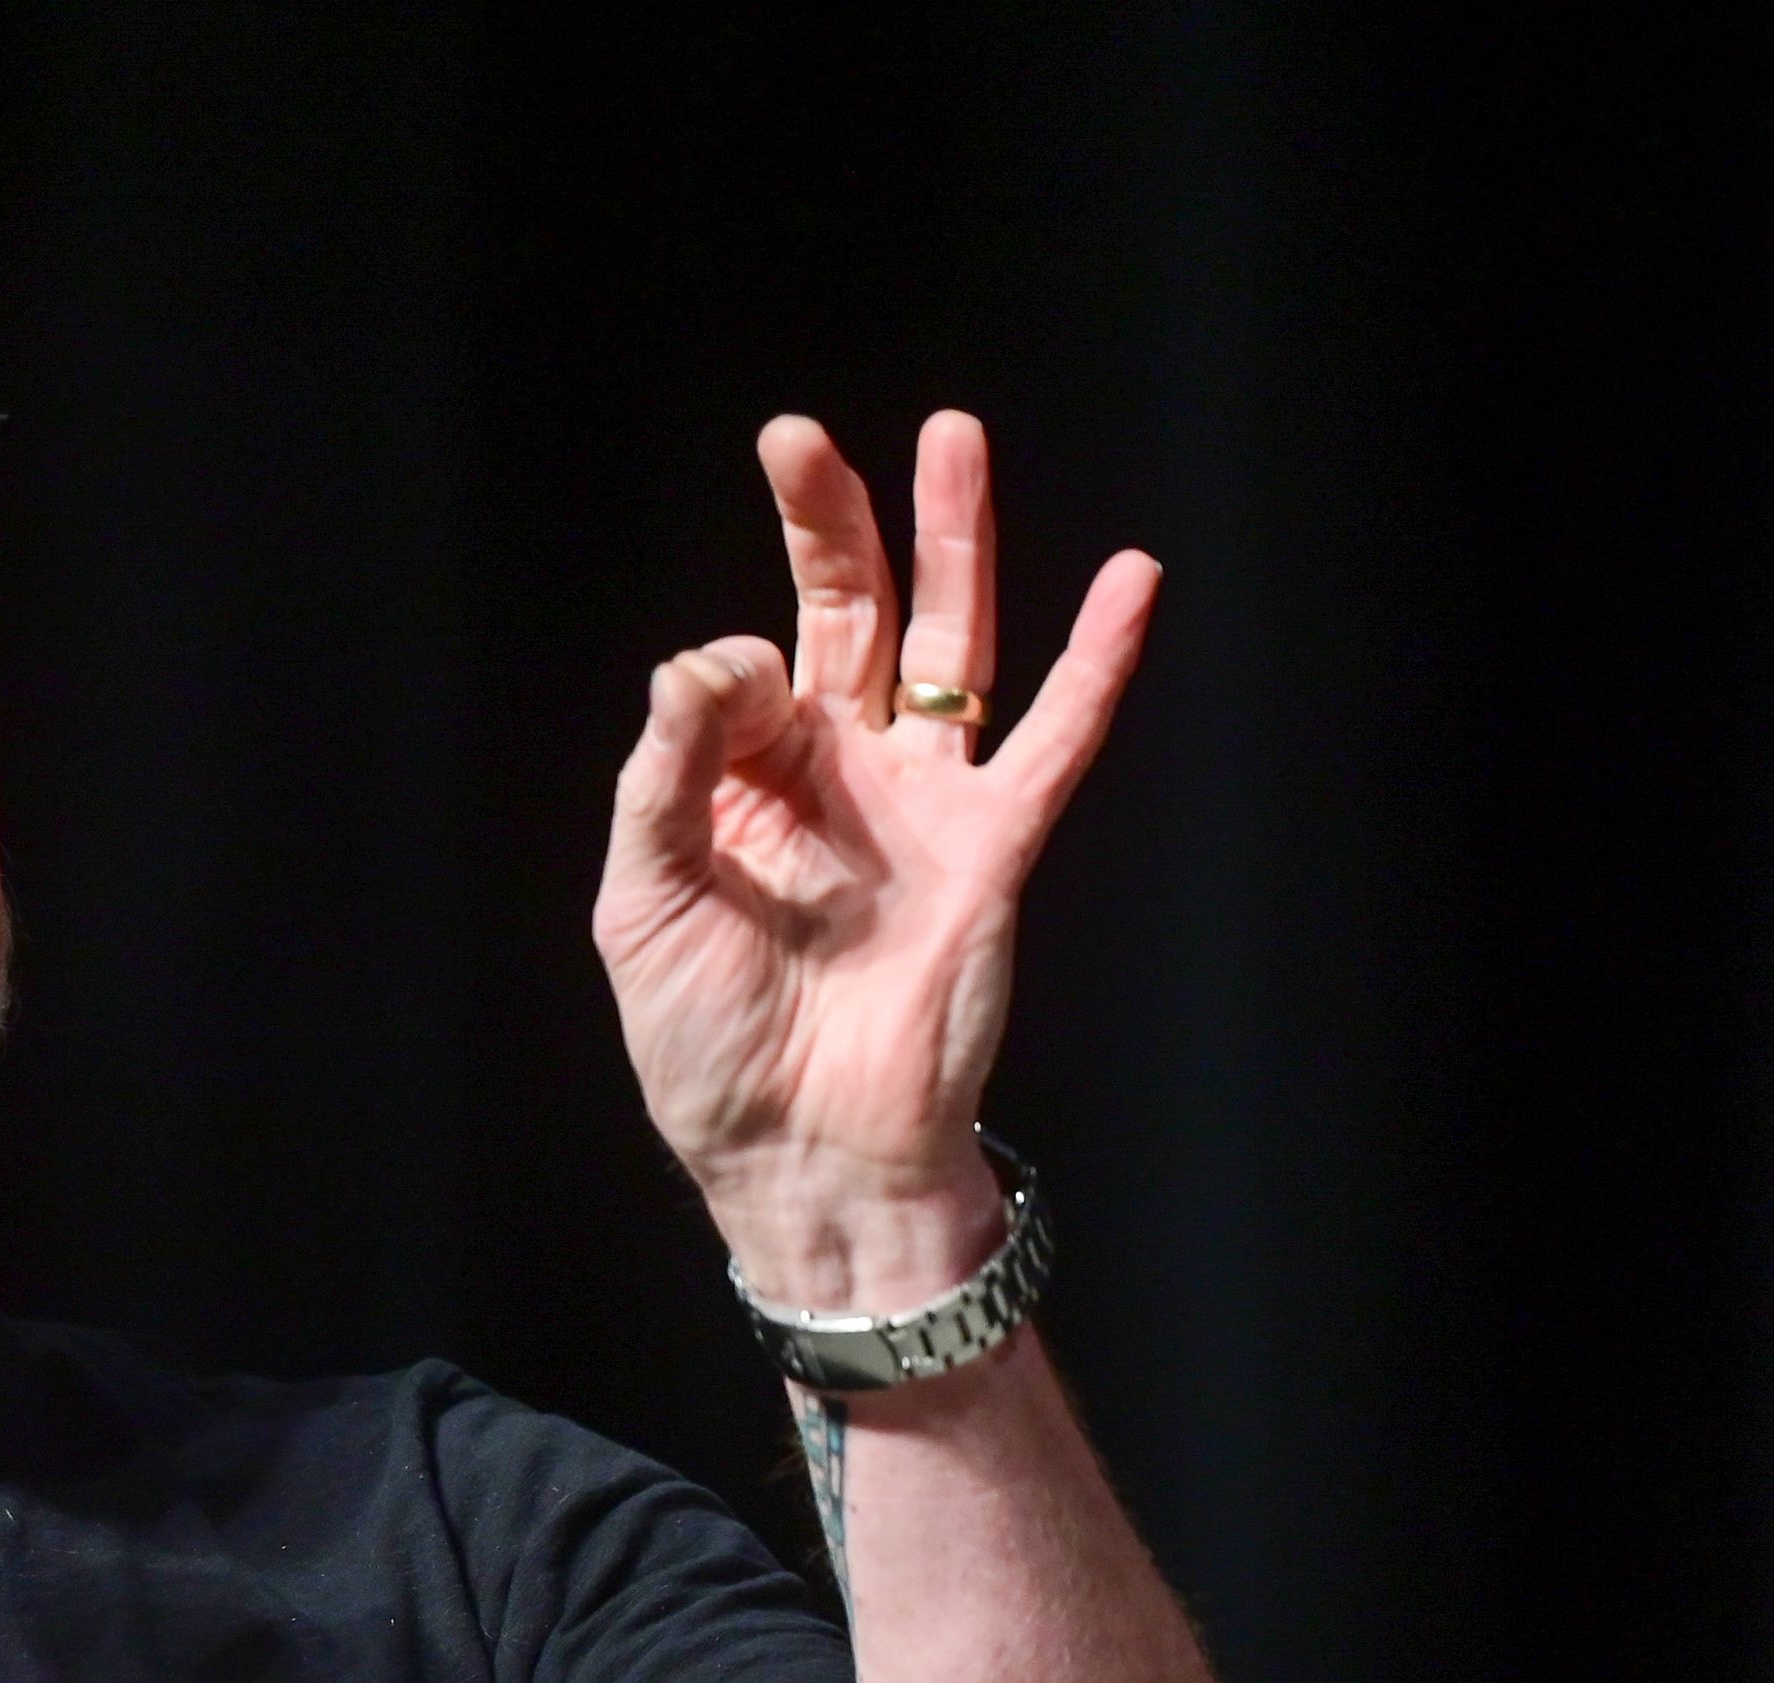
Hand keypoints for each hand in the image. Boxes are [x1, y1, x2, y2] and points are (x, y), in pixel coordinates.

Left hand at [592, 410, 1156, 1306]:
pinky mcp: (993, 846)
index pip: (736, 673)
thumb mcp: (641, 901)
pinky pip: (1055, 738)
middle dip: (827, 522)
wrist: (804, 1155)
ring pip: (947, 645)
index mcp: (743, 788)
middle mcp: (838, 776)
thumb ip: (667, 773)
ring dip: (954, 541)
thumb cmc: (710, 1048)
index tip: (720, 709)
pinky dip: (1097, 660)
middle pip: (844, 614)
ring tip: (952, 436)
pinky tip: (1132, 578)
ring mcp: (921, 804)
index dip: (721, 676)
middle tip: (800, 436)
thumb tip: (719, 655)